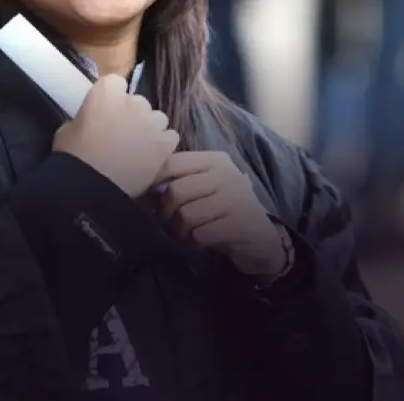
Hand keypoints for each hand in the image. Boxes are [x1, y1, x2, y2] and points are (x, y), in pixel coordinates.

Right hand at [52, 74, 178, 198]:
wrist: (90, 189)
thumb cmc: (73, 158)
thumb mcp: (66, 130)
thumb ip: (84, 118)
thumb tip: (91, 122)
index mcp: (106, 92)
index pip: (115, 83)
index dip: (111, 98)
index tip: (106, 112)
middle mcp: (133, 101)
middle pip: (138, 102)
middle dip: (131, 115)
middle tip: (120, 135)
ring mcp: (152, 122)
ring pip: (157, 118)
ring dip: (149, 129)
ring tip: (138, 148)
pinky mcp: (165, 143)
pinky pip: (170, 137)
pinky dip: (162, 145)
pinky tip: (151, 157)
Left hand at [154, 151, 288, 278]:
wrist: (262, 240)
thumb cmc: (225, 212)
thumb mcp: (204, 190)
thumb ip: (177, 183)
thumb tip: (141, 190)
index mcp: (215, 160)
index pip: (172, 163)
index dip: (153, 182)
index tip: (150, 199)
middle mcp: (227, 174)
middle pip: (176, 191)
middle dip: (166, 213)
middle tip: (170, 223)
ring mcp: (235, 199)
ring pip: (185, 215)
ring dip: (179, 231)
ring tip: (186, 233)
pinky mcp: (239, 224)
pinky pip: (199, 234)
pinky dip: (193, 242)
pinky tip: (200, 241)